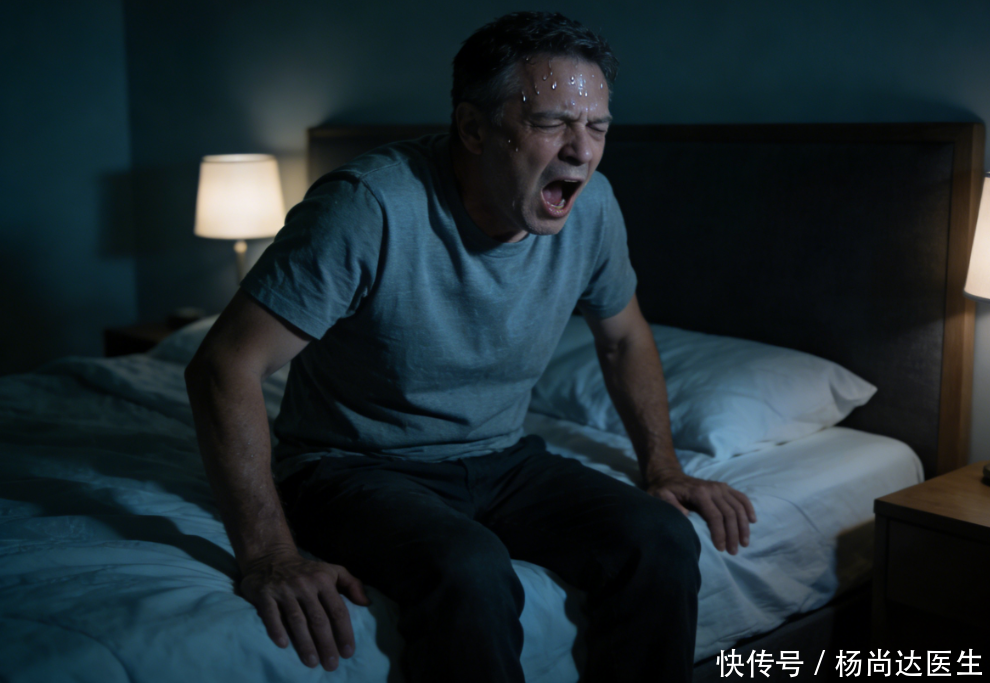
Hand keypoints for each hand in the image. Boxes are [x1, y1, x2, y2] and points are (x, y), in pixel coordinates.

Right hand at [239, 552, 370, 670]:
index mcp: (323, 580)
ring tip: (312, 662)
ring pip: (297, 620)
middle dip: (327, 644)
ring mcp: (284, 590)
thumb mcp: (332, 571)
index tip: (348, 653)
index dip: (344, 632)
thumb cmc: (307, 570)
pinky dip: (277, 630)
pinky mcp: (265, 595)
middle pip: (319, 619)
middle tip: (331, 665)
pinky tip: (284, 645)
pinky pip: (271, 615)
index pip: (337, 610)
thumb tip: (366, 603)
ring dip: (305, 643)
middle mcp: (305, 585)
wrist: (271, 557)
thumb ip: (352, 584)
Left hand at [647, 472, 756, 554]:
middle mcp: (713, 489)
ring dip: (744, 526)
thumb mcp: (660, 496)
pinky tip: (753, 521)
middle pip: (730, 514)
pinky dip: (749, 508)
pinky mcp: (724, 487)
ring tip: (744, 543)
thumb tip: (686, 516)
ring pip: (738, 507)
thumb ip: (671, 506)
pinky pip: (741, 497)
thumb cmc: (664, 490)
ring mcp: (720, 487)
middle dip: (733, 534)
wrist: (669, 476)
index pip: (715, 516)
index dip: (720, 533)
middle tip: (734, 551)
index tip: (721, 549)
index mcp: (699, 493)